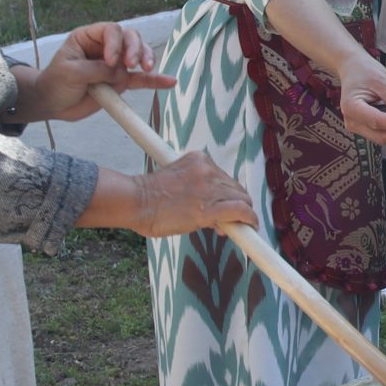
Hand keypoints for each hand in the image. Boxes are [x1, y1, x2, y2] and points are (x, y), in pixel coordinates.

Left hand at [18, 22, 173, 123]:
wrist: (53, 104)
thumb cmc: (55, 82)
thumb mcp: (70, 72)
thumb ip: (96, 70)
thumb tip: (121, 73)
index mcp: (89, 37)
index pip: (111, 31)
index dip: (116, 43)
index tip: (111, 62)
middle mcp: (106, 47)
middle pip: (130, 38)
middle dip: (135, 49)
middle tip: (133, 64)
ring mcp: (116, 64)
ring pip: (139, 55)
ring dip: (147, 59)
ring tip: (148, 69)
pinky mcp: (121, 82)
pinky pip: (141, 80)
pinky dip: (155, 81)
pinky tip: (169, 82)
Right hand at [102, 152, 256, 238]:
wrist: (135, 202)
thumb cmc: (149, 197)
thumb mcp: (176, 181)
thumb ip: (196, 189)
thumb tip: (215, 215)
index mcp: (198, 160)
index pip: (223, 177)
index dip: (227, 194)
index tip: (225, 204)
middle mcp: (208, 170)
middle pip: (235, 188)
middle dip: (236, 204)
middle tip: (230, 220)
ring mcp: (210, 187)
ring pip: (241, 199)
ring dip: (243, 213)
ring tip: (240, 226)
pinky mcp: (210, 207)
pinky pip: (241, 211)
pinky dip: (249, 218)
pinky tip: (250, 226)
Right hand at [332, 50, 385, 145]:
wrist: (352, 70)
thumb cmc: (363, 71)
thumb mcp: (380, 79)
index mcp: (352, 106)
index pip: (376, 121)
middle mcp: (352, 121)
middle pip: (379, 136)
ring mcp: (357, 126)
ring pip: (382, 137)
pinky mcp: (365, 127)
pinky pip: (382, 133)